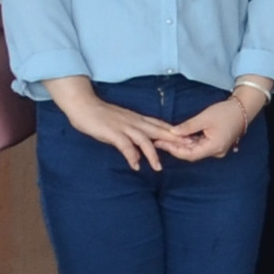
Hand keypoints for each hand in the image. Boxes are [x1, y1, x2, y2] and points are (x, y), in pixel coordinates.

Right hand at [57, 89, 183, 171]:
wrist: (83, 105)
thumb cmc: (101, 116)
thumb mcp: (122, 123)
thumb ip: (133, 132)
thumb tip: (141, 146)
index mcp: (138, 119)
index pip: (161, 125)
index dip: (176, 133)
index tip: (189, 139)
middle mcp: (135, 122)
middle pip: (159, 131)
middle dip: (174, 141)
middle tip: (189, 149)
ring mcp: (124, 127)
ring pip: (144, 140)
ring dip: (152, 154)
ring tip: (158, 168)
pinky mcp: (112, 133)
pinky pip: (125, 145)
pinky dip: (131, 155)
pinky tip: (135, 165)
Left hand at [159, 92, 259, 161]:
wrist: (243, 109)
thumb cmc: (226, 112)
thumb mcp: (204, 117)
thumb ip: (188, 127)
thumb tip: (172, 132)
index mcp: (214, 147)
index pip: (189, 154)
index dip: (174, 150)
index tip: (160, 143)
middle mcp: (216, 151)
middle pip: (191, 154)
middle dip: (175, 147)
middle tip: (159, 141)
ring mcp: (217, 149)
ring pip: (195, 150)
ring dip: (182, 145)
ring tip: (166, 139)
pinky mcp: (217, 144)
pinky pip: (201, 146)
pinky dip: (190, 142)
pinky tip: (180, 137)